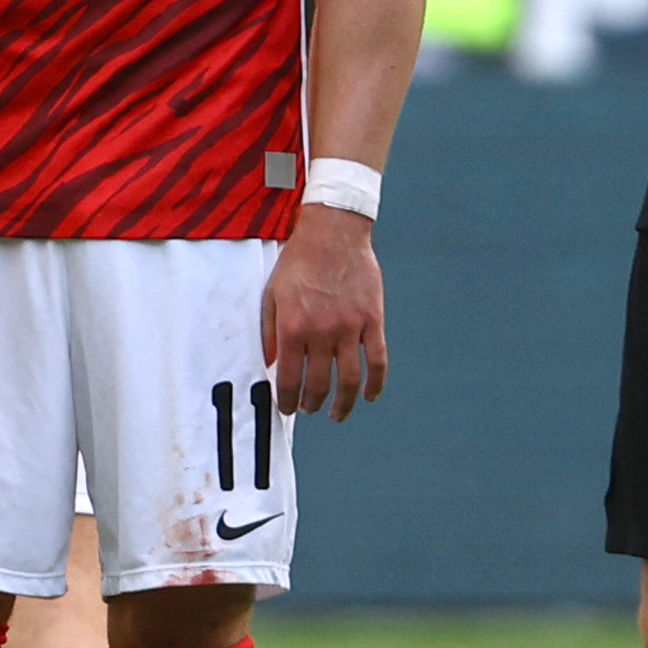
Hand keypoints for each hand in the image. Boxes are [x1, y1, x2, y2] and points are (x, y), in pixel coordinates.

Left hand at [260, 201, 389, 421]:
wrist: (332, 233)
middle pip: (318, 385)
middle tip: (309, 409)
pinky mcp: (372, 321)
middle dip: (311, 404)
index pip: (289, 379)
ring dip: (342, 404)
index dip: (288, 401)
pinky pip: (378, 361)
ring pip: (349, 380)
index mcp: (293, 327)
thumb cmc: (298, 262)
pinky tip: (369, 396)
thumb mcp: (271, 295)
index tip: (288, 409)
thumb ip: (269, 332)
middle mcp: (321, 332)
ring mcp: (350, 328)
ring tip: (336, 414)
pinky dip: (375, 384)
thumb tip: (270, 365)